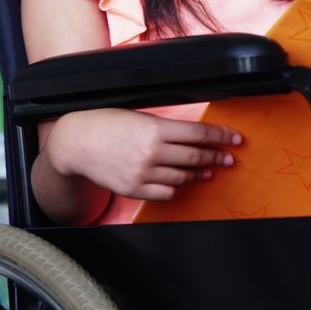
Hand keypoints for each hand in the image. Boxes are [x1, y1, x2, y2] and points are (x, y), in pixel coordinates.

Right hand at [45, 108, 242, 200]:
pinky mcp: (134, 189)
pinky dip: (176, 187)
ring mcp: (143, 173)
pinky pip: (165, 192)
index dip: (222, 137)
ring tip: (208, 171)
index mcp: (155, 129)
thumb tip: (195, 134)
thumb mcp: (141, 116)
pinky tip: (181, 182)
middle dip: (216, 157)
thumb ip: (166, 127)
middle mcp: (152, 152)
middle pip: (195, 157)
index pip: (200, 134)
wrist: (75, 143)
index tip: (236, 139)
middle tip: (228, 158)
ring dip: (199, 174)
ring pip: (183, 177)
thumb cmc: (107, 124)